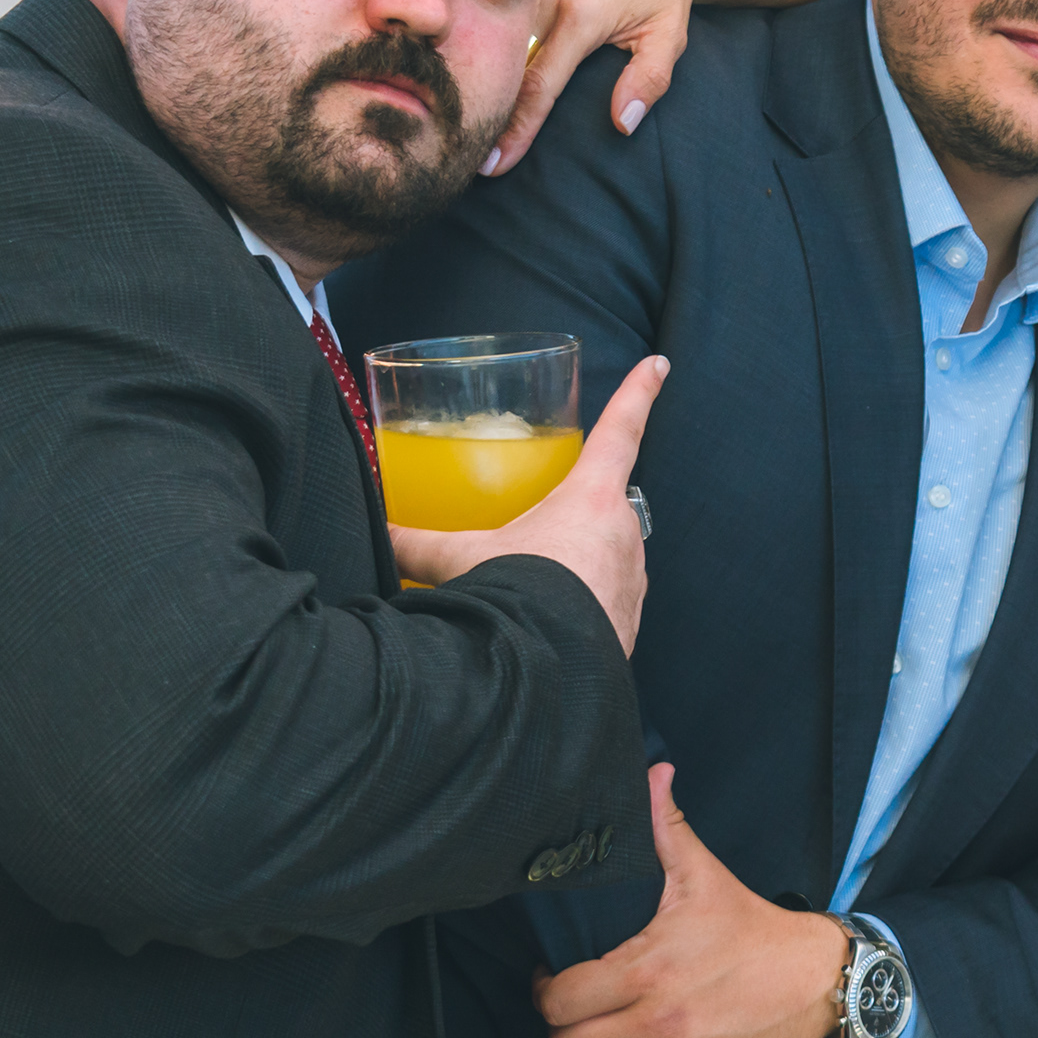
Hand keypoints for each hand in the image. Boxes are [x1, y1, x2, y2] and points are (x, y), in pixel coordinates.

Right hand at [390, 353, 663, 651]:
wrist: (546, 673)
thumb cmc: (514, 601)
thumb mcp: (460, 561)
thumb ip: (417, 543)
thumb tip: (380, 532)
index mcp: (592, 499)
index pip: (621, 431)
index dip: (638, 393)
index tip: (658, 364)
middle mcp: (625, 533)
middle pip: (606, 504)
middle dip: (575, 516)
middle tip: (538, 534)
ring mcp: (634, 580)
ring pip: (608, 555)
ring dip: (576, 564)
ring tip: (532, 586)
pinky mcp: (631, 622)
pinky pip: (608, 599)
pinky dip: (581, 604)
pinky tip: (548, 620)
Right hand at [488, 0, 861, 173]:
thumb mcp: (670, 34)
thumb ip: (649, 80)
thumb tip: (622, 125)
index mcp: (582, 14)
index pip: (539, 86)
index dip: (516, 130)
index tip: (494, 166)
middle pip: (506, 68)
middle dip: (487, 113)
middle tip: (467, 162)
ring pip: (499, 44)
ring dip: (485, 83)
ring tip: (463, 126)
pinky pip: (502, 22)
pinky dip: (492, 52)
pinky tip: (475, 79)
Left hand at [537, 763, 849, 1037]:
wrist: (818, 982)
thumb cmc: (753, 930)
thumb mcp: (706, 877)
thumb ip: (667, 827)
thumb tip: (651, 772)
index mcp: (649, 969)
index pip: (559, 999)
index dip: (546, 990)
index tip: (556, 979)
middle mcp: (658, 1021)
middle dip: (562, 1028)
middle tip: (575, 1010)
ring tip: (598, 1037)